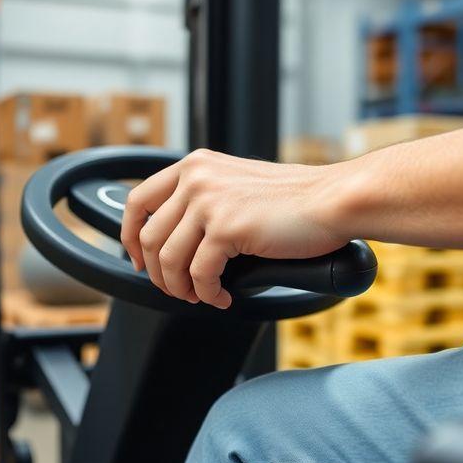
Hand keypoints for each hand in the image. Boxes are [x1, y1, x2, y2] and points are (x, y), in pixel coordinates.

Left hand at [120, 149, 347, 308]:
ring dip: (181, 288)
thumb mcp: (237, 186)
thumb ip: (205, 200)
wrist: (332, 200)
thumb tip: (177, 242)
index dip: (129, 237)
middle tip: (177, 290)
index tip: (138, 261)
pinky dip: (208, 294)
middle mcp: (196, 178)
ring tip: (201, 296)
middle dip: (158, 274)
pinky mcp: (226, 227)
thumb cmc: (296, 200)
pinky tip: (223, 297)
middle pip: (148, 238)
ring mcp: (209, 201)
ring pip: (168, 260)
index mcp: (195, 165)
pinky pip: (199, 275)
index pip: (137, 201)